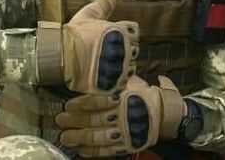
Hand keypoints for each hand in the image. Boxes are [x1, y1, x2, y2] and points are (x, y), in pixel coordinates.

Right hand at [36, 0, 139, 93]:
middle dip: (123, 50)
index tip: (110, 36)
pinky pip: (123, 83)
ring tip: (104, 64)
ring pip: (130, 67)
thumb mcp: (92, 12)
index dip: (123, 33)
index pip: (134, 31)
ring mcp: (121, 68)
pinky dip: (116, 80)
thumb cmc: (75, 32)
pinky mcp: (114, 83)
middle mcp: (126, 49)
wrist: (61, 56)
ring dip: (120, 66)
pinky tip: (105, 76)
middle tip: (105, 51)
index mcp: (122, 31)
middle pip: (134, 49)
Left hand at [55, 75, 186, 157]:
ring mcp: (123, 132)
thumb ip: (114, 79)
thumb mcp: (130, 80)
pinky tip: (81, 150)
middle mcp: (121, 114)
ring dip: (78, 138)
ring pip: (96, 136)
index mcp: (122, 96)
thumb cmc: (144, 93)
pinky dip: (92, 151)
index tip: (67, 105)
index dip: (79, 104)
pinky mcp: (126, 145)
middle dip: (73, 121)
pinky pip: (106, 150)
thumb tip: (95, 72)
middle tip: (60, 120)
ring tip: (65, 137)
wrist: (164, 113)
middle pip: (92, 119)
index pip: (95, 101)